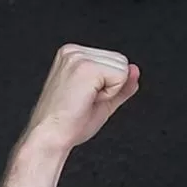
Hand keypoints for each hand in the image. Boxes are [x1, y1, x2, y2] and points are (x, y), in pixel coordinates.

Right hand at [22, 44, 139, 155]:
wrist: (51, 135)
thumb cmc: (69, 124)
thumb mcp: (102, 101)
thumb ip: (121, 86)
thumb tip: (135, 70)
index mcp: (74, 55)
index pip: (115, 61)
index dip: (109, 86)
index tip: (86, 98)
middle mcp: (74, 51)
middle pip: (121, 61)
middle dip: (111, 87)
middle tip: (86, 101)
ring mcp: (78, 56)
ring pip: (122, 68)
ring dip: (110, 91)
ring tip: (86, 100)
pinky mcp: (85, 66)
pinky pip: (120, 76)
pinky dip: (109, 94)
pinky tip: (88, 99)